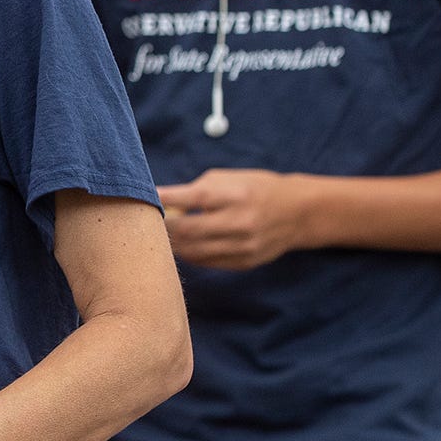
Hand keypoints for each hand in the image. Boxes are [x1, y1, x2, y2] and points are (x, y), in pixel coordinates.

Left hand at [155, 169, 310, 269]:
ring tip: (158, 237)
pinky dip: (189, 254)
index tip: (143, 195)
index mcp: (235, 195)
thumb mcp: (231, 178)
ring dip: (172, 245)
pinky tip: (180, 247)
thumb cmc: (256, 188)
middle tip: (146, 222)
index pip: (191, 197)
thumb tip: (162, 200)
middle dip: (162, 227)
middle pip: (187, 230)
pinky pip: (206, 262)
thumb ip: (197, 188)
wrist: (297, 213)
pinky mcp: (243, 263)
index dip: (164, 198)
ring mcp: (242, 246)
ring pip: (193, 251)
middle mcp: (240, 222)